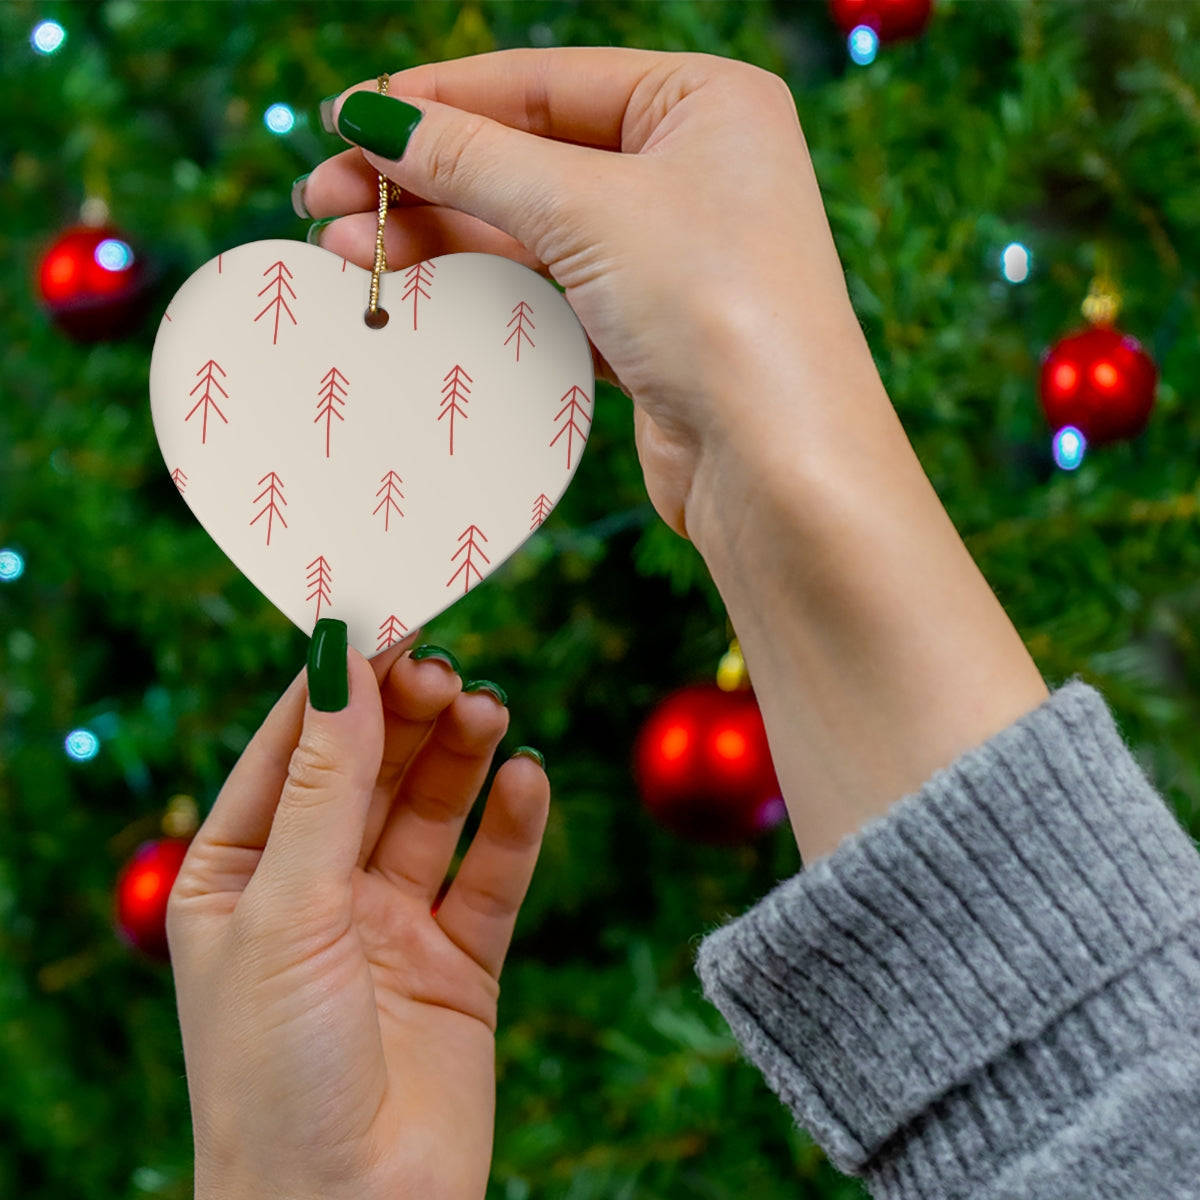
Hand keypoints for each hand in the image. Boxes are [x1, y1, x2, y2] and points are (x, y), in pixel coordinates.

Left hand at [167, 637, 548, 1199]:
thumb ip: (325, 784)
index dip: (337, 684)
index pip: (291, 749)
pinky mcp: (459, 962)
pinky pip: (491, 876)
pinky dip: (512, 826)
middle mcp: (315, 890)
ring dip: (461, 756)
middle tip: (445, 669)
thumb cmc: (275, 1072)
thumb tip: (341, 661)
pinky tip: (527, 781)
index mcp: (239, 874)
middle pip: (370, 770)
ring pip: (432, 812)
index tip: (385, 617)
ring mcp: (389, 924)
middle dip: (406, 715)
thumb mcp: (288, 909)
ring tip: (488, 711)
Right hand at [299, 49, 1048, 863]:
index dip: (437, 100)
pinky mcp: (648, 329)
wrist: (778, 464)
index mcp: (703, 102)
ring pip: (530, 231)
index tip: (345, 120)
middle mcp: (692, 170)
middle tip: (323, 198)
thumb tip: (370, 118)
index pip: (543, 82)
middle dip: (423, 179)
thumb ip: (473, 159)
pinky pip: (547, 291)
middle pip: (528, 157)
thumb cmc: (715, 307)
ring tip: (344, 250)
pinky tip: (411, 292)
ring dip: (438, 238)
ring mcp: (670, 255)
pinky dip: (481, 291)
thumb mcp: (586, 209)